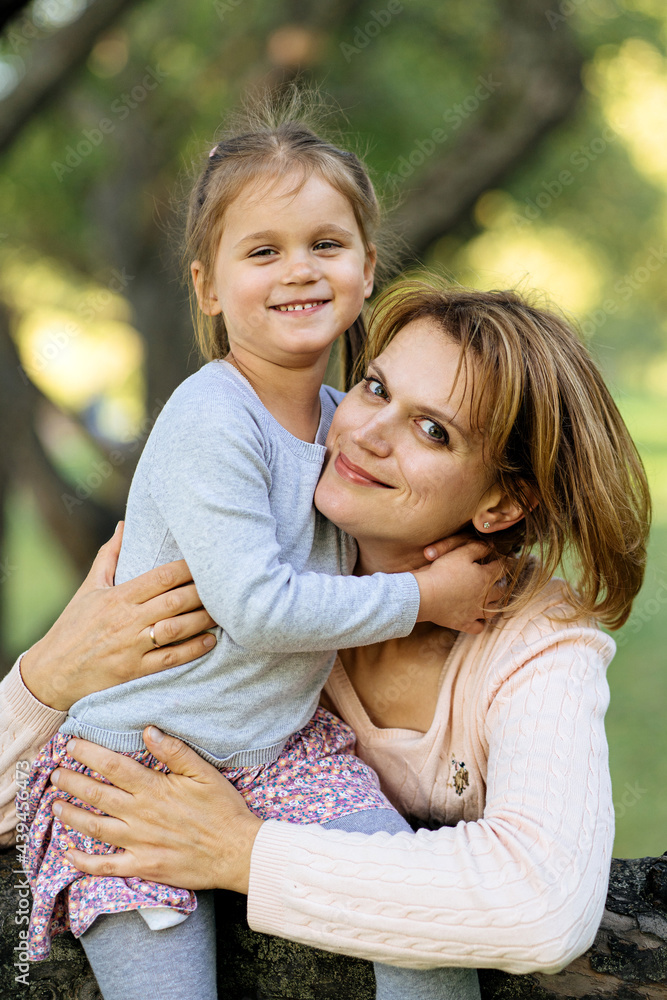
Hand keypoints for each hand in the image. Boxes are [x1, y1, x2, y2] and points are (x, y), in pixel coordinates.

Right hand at [21, 523, 216, 710]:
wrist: (51, 673)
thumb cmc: (72, 627)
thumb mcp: (88, 589)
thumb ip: (109, 557)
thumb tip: (123, 526)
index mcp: (117, 597)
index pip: (161, 577)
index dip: (188, 568)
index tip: (207, 561)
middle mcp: (126, 620)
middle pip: (174, 601)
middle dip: (203, 592)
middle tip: (227, 585)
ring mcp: (131, 647)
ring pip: (176, 629)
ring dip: (203, 619)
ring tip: (224, 611)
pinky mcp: (134, 671)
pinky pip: (169, 659)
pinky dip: (192, 650)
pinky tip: (210, 641)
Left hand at [51, 729, 261, 894]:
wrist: (237, 852)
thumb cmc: (223, 809)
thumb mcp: (204, 772)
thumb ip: (174, 750)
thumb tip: (148, 730)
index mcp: (155, 788)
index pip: (113, 766)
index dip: (89, 754)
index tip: (71, 745)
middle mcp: (141, 815)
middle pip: (97, 794)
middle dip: (71, 781)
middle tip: (54, 772)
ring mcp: (139, 843)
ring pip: (94, 827)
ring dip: (71, 814)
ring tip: (55, 804)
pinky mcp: (142, 866)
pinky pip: (105, 866)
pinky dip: (82, 862)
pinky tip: (67, 853)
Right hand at [413, 540, 505, 632]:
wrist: (425, 595)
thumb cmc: (442, 572)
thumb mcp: (460, 553)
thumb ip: (479, 548)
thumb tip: (493, 546)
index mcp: (486, 578)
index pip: (502, 568)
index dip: (507, 561)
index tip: (509, 558)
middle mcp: (485, 597)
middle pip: (502, 590)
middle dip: (503, 583)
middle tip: (501, 579)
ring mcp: (476, 612)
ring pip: (494, 610)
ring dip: (495, 603)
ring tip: (492, 598)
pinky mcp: (465, 623)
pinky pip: (479, 627)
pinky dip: (481, 623)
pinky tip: (478, 618)